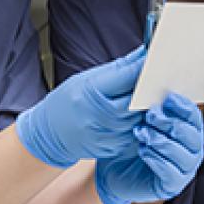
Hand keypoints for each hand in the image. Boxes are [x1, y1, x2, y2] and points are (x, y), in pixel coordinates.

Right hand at [15, 47, 145, 167]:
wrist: (49, 134)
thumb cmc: (66, 102)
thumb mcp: (85, 79)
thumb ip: (117, 69)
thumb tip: (141, 55)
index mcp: (89, 93)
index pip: (126, 77)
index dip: (142, 68)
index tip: (153, 61)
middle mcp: (97, 116)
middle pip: (137, 100)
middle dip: (148, 89)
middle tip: (155, 79)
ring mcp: (105, 135)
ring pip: (139, 118)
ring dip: (145, 107)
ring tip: (145, 97)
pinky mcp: (112, 148)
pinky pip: (134, 133)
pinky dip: (137, 123)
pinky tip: (133, 115)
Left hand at [94, 92, 203, 203]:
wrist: (109, 165)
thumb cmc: (125, 136)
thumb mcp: (133, 115)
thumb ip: (145, 99)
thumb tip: (148, 76)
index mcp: (185, 128)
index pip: (193, 116)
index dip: (183, 106)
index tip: (168, 97)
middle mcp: (189, 148)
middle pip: (192, 135)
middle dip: (171, 123)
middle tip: (150, 115)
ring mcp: (182, 169)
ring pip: (185, 156)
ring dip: (163, 142)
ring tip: (141, 133)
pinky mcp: (170, 186)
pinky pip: (173, 175)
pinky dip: (158, 161)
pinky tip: (143, 151)